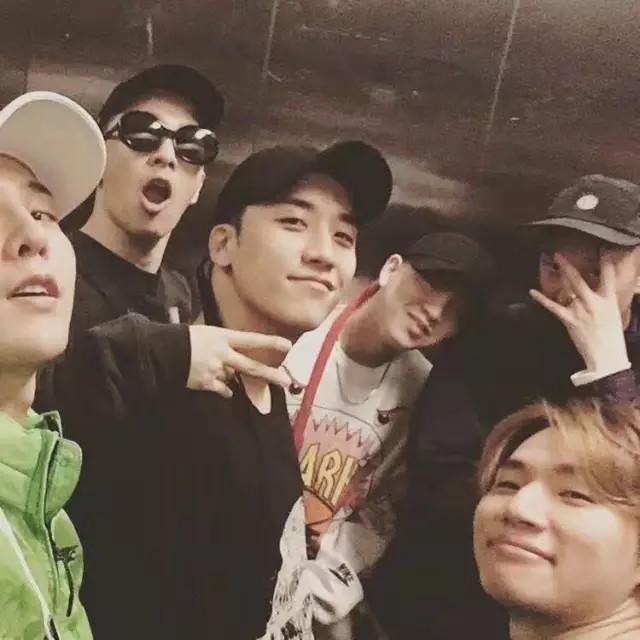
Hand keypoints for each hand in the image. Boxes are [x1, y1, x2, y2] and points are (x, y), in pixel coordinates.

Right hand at [187, 325, 291, 397]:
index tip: (287, 345)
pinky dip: (225, 389)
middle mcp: (222, 354)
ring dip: (230, 375)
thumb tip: (234, 357)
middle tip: (286, 381)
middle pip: (251, 366)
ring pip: (233, 377)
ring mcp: (215, 370)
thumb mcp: (207, 333)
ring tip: (216, 368)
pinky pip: (223, 389)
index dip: (269, 343)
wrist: (162, 351)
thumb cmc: (184, 338)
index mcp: (222, 337)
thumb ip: (223, 343)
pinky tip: (225, 390)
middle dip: (270, 374)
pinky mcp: (207, 383)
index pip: (251, 340)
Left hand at [529, 253, 628, 373]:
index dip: (605, 262)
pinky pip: (553, 307)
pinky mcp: (569, 320)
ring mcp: (580, 310)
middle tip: (559, 254)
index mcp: (608, 300)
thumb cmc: (611, 337)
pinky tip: (532, 292)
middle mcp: (594, 302)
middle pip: (580, 280)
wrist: (606, 356)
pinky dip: (542, 299)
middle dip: (569, 266)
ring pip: (568, 288)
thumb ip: (605, 301)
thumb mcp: (614, 315)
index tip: (601, 249)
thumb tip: (599, 292)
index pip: (608, 276)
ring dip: (560, 275)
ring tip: (552, 262)